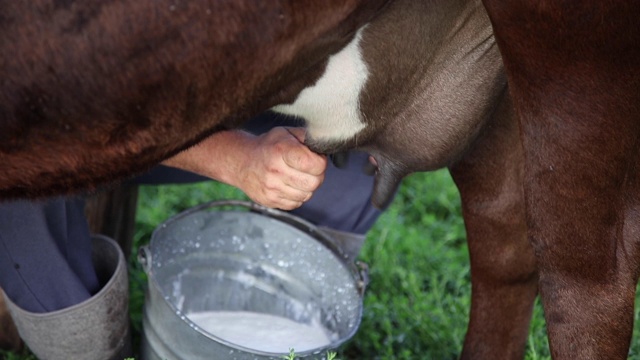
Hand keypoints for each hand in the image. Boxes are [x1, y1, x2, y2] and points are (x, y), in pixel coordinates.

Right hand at [162, 127, 326, 209]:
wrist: (241, 161)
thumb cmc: (268, 146)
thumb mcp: (286, 133)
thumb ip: (307, 137)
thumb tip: (327, 144)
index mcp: (281, 150)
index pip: (316, 164)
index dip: (320, 161)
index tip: (314, 158)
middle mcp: (275, 170)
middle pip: (314, 182)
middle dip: (316, 175)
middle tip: (309, 168)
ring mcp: (271, 188)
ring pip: (307, 195)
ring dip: (307, 186)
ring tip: (297, 175)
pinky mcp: (270, 201)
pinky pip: (296, 203)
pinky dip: (297, 195)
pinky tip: (289, 184)